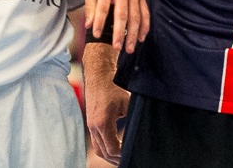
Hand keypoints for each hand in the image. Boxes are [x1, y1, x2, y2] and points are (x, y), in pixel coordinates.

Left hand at [84, 0, 149, 52]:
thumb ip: (90, 6)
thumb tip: (88, 25)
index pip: (103, 8)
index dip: (99, 22)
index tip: (96, 35)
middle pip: (122, 14)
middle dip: (120, 33)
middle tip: (117, 48)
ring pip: (136, 15)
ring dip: (133, 33)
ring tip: (129, 48)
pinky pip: (145, 11)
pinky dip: (144, 25)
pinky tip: (141, 37)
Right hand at [84, 42, 128, 164]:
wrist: (98, 74)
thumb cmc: (114, 86)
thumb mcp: (128, 103)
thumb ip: (132, 119)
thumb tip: (142, 132)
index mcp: (103, 122)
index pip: (112, 149)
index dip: (123, 154)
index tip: (133, 153)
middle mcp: (94, 126)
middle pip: (103, 152)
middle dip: (116, 159)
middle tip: (130, 160)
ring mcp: (90, 125)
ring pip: (98, 149)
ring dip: (109, 155)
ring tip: (122, 158)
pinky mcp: (90, 123)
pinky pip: (96, 141)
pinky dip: (105, 148)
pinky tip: (116, 149)